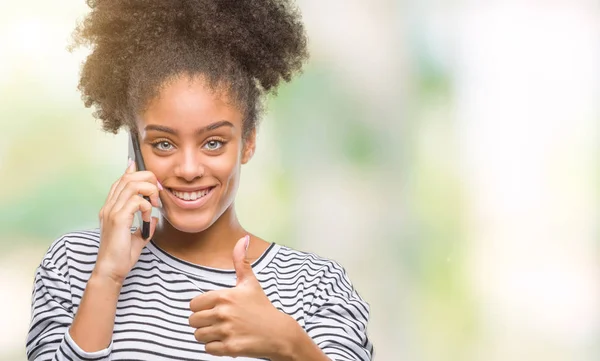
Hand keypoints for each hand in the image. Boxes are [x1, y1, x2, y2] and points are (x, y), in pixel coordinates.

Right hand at [94, 159, 160, 284]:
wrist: (111, 270)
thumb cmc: (121, 256)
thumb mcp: (137, 237)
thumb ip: (144, 225)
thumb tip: (154, 218)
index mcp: (111, 209)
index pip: (120, 182)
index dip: (132, 172)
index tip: (143, 169)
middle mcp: (109, 207)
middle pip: (128, 178)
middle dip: (147, 179)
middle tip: (158, 193)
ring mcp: (112, 212)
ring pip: (132, 185)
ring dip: (149, 190)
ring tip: (155, 204)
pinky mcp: (118, 219)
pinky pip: (136, 201)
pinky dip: (147, 206)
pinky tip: (148, 217)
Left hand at [188, 235, 296, 358]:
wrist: (278, 333)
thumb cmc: (262, 307)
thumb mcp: (250, 283)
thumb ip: (241, 261)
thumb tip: (243, 238)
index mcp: (224, 296)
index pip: (193, 304)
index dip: (201, 307)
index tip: (214, 309)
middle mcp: (223, 313)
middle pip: (192, 321)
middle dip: (203, 322)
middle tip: (218, 322)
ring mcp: (226, 331)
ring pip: (198, 336)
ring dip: (208, 335)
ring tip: (223, 331)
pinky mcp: (229, 348)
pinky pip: (207, 349)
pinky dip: (215, 347)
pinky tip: (228, 341)